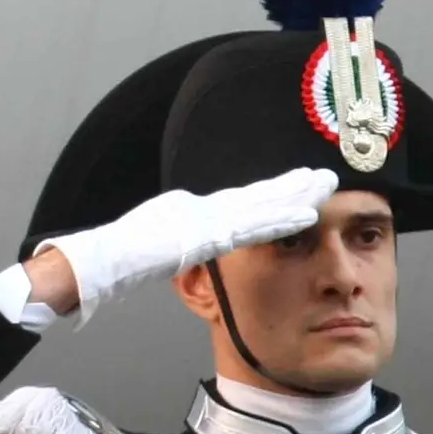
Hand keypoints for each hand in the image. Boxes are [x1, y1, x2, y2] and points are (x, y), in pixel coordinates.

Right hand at [36, 169, 336, 316]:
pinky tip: (305, 216)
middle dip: (293, 185)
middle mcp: (208, 210)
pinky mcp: (210, 234)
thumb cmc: (122, 253)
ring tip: (325, 187)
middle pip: (260, 196)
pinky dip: (280, 220)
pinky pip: (253, 227)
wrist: (106, 258)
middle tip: (326, 175)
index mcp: (198, 212)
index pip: (245, 200)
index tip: (299, 181)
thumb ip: (184, 239)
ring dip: (296, 196)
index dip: (274, 190)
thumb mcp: (159, 241)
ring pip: (262, 205)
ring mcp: (210, 220)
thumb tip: (192, 244)